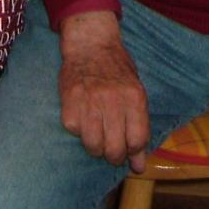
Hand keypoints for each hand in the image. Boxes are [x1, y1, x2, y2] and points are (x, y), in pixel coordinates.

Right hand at [58, 10, 149, 172]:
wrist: (90, 43)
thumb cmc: (116, 68)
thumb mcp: (135, 91)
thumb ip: (139, 127)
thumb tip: (139, 166)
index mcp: (134, 97)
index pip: (137, 140)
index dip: (134, 152)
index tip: (129, 150)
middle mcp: (112, 101)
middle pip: (115, 149)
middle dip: (114, 155)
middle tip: (112, 149)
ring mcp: (89, 102)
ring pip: (93, 147)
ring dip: (96, 146)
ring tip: (97, 134)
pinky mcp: (69, 104)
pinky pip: (75, 132)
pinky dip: (79, 130)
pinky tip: (83, 116)